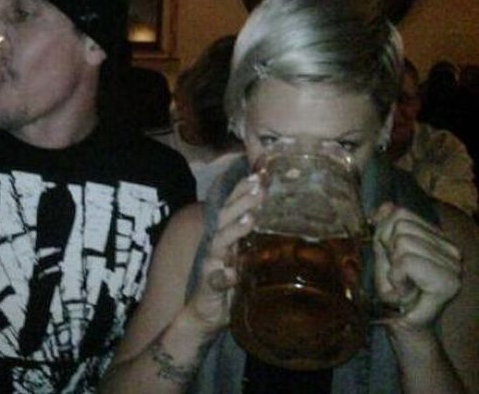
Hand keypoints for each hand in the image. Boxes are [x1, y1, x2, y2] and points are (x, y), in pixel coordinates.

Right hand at [184, 174, 261, 335]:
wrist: (204, 313)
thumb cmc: (230, 280)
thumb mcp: (245, 254)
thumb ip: (255, 237)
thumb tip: (282, 217)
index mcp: (227, 234)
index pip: (233, 205)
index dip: (243, 188)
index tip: (260, 174)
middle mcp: (217, 244)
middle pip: (226, 217)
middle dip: (241, 201)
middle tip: (259, 188)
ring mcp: (211, 263)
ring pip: (220, 242)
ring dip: (234, 230)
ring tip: (250, 220)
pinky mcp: (209, 285)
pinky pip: (216, 280)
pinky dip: (223, 276)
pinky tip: (232, 273)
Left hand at [372, 202, 461, 332]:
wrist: (403, 324)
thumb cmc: (393, 289)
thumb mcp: (383, 252)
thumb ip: (385, 227)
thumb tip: (386, 205)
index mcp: (438, 238)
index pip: (400, 213)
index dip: (383, 232)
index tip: (388, 256)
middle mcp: (451, 248)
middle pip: (400, 226)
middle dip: (387, 249)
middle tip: (396, 273)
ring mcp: (454, 264)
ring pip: (402, 242)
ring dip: (392, 266)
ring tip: (402, 282)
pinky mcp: (449, 280)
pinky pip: (406, 261)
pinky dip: (397, 277)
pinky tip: (405, 290)